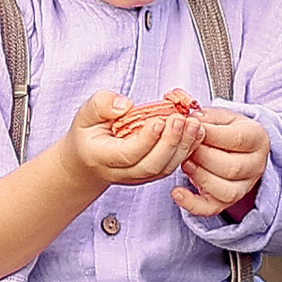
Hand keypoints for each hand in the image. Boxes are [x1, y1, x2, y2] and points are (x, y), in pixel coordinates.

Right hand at [63, 90, 197, 191]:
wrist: (88, 160)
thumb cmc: (88, 135)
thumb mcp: (86, 114)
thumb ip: (101, 105)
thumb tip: (124, 105)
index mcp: (102, 157)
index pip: (128, 154)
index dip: (146, 139)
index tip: (159, 121)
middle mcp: (122, 172)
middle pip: (151, 165)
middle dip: (170, 142)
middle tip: (181, 119)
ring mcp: (139, 176)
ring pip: (165, 168)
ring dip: (183, 146)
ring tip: (193, 124)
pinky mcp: (153, 172)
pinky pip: (172, 165)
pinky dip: (187, 149)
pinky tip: (196, 132)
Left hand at [172, 103, 268, 220]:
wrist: (236, 148)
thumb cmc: (226, 129)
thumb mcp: (220, 117)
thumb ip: (207, 118)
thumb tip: (190, 121)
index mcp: (257, 139)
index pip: (236, 140)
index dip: (210, 135)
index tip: (192, 127)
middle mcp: (256, 166)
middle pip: (231, 168)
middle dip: (203, 157)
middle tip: (186, 147)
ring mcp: (244, 187)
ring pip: (225, 191)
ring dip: (200, 177)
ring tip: (184, 163)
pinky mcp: (227, 202)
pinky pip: (211, 209)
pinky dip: (192, 204)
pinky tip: (177, 192)